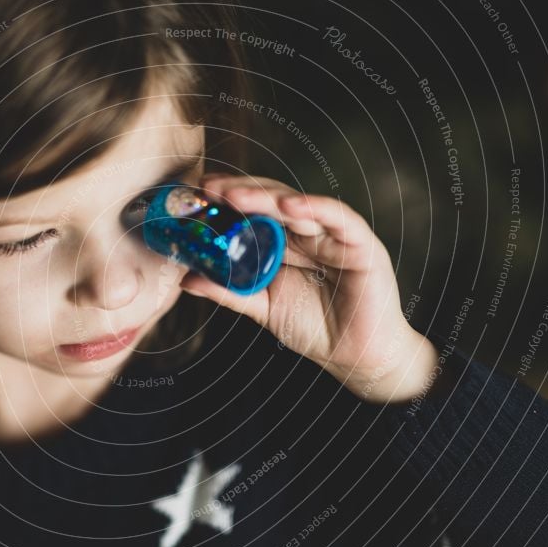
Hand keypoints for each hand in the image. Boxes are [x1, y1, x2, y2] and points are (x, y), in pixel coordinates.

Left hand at [179, 173, 439, 403]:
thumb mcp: (262, 306)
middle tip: (209, 189)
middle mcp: (308, 233)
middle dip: (240, 192)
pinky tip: (290, 206)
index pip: (254, 212)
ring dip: (266, 197)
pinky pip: (338, 218)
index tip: (197, 194)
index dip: (227, 201)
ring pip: (298, 205)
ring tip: (235, 195)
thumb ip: (228, 290)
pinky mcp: (361, 244)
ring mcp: (334, 235)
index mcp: (285, 243)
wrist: (355, 357)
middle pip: (271, 202)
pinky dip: (315, 208)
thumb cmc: (315, 328)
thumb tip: (186, 279)